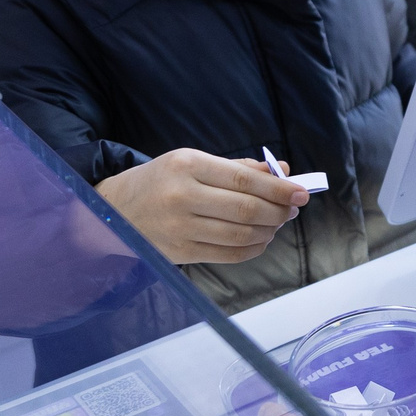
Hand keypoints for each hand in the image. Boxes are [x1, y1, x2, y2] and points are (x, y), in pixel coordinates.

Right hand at [95, 148, 307, 263]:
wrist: (114, 210)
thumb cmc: (161, 181)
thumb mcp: (192, 161)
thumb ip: (238, 167)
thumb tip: (282, 172)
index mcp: (187, 166)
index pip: (244, 179)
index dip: (278, 188)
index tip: (301, 192)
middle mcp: (182, 197)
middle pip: (246, 209)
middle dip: (278, 210)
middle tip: (292, 208)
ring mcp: (180, 228)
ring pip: (241, 235)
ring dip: (269, 231)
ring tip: (277, 222)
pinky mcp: (181, 253)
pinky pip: (230, 255)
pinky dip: (253, 248)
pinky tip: (260, 239)